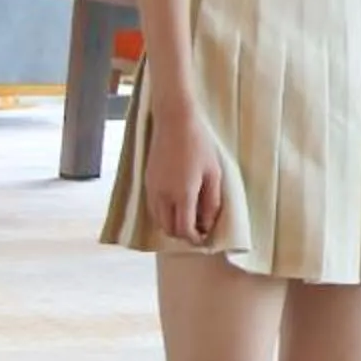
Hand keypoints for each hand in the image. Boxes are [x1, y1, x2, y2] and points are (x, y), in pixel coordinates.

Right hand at [143, 100, 224, 246]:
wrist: (174, 121)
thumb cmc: (199, 144)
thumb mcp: (214, 173)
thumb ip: (211, 201)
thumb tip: (208, 223)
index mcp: (182, 194)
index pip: (184, 229)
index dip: (194, 238)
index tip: (204, 237)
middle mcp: (163, 196)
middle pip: (168, 229)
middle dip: (183, 235)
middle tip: (198, 229)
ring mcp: (152, 189)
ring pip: (158, 220)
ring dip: (172, 225)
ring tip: (189, 217)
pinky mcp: (147, 181)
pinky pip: (153, 208)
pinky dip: (163, 214)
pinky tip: (177, 205)